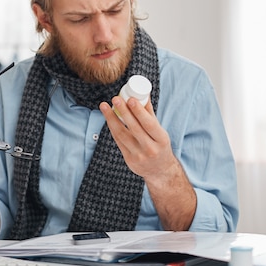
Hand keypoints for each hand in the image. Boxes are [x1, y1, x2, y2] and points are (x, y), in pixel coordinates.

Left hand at [99, 97, 196, 230]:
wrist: (160, 171)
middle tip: (115, 99)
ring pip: (122, 135)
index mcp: (162, 140)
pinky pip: (118, 141)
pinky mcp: (129, 160)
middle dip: (123, 112)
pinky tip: (108, 118)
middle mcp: (151, 149)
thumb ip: (150, 114)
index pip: (149, 124)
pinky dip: (112, 128)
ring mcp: (138, 156)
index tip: (130, 99)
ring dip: (112, 119)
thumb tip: (143, 94)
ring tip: (104, 106)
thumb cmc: (159, 145)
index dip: (139, 112)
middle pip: (134, 128)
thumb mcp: (160, 131)